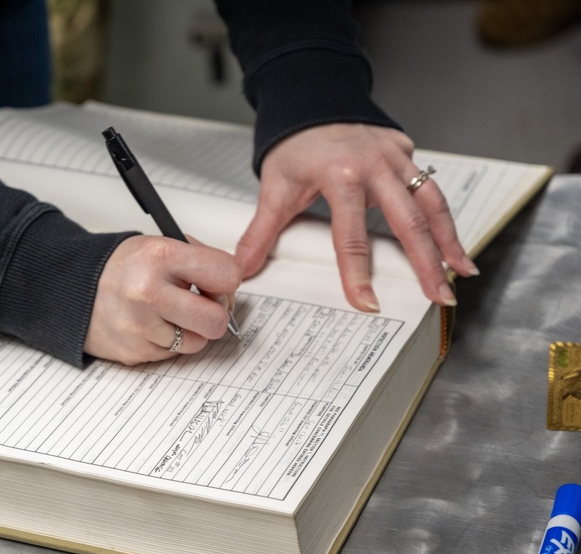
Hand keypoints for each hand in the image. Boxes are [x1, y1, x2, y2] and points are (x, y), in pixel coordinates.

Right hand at [84, 235, 240, 364]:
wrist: (73, 290)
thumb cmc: (122, 268)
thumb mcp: (159, 245)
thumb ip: (199, 259)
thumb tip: (231, 284)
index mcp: (160, 257)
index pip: (227, 275)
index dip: (227, 280)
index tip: (216, 281)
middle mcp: (149, 293)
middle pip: (217, 320)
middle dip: (216, 314)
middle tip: (203, 304)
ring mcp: (140, 327)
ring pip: (199, 342)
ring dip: (192, 330)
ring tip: (172, 313)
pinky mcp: (135, 352)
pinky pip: (175, 354)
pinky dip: (170, 342)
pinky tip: (153, 325)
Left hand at [236, 123, 477, 311]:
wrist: (311, 99)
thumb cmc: (294, 145)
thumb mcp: (275, 188)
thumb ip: (261, 232)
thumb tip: (244, 267)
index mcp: (340, 176)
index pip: (351, 237)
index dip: (358, 274)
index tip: (368, 303)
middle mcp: (375, 166)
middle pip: (408, 222)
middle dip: (427, 264)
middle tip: (438, 297)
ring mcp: (396, 158)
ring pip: (432, 203)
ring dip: (449, 240)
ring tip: (460, 271)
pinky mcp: (407, 152)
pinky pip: (430, 187)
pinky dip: (444, 215)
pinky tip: (451, 241)